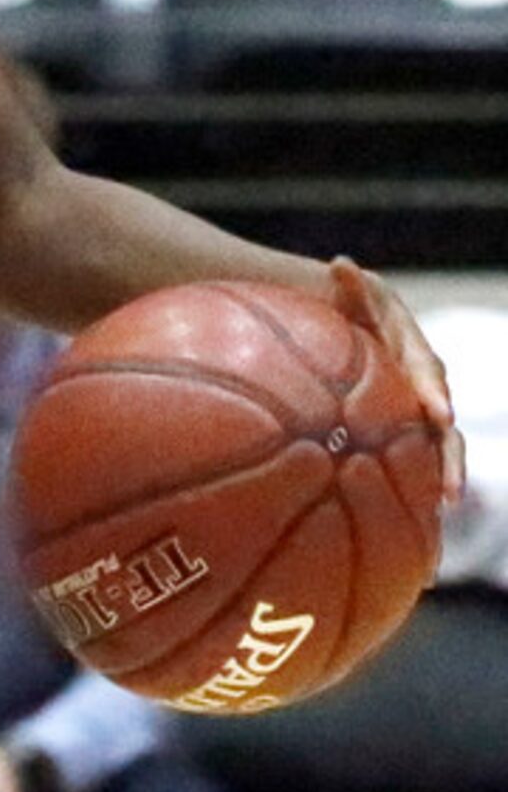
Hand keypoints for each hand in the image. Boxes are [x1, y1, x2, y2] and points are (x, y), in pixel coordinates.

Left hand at [330, 258, 465, 504]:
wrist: (342, 326)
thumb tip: (340, 264)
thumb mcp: (347, 296)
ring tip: (444, 510)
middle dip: (450, 457)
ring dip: (442, 479)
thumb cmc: (343, 311)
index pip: (428, 374)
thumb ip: (349, 288)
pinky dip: (416, 493)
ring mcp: (417, 414)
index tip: (440, 414)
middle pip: (443, 426)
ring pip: (436, 451)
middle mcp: (425, 388)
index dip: (434, 393)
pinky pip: (414, 465)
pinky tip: (417, 527)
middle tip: (450, 489)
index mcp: (413, 354)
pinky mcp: (404, 436)